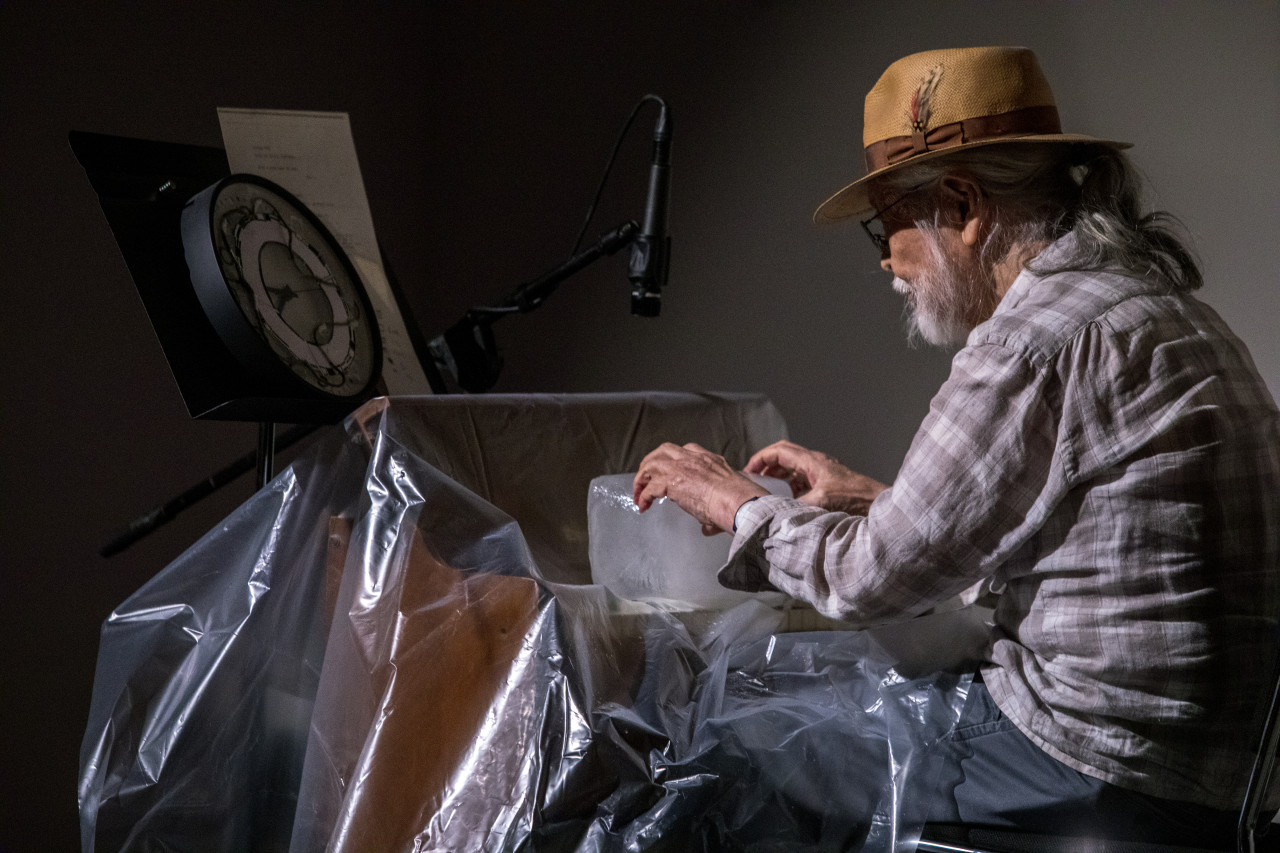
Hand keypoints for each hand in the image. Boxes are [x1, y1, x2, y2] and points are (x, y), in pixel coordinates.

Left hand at [633, 442, 767, 533]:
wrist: (738, 502)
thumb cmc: (740, 501)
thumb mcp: (729, 494)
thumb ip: (715, 506)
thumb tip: (707, 526)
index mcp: (709, 459)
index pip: (686, 450)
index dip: (674, 460)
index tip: (670, 471)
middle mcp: (693, 458)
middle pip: (663, 451)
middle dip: (651, 463)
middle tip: (646, 478)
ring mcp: (681, 467)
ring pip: (651, 464)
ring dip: (642, 478)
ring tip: (639, 493)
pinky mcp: (671, 482)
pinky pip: (649, 488)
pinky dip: (643, 497)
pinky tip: (642, 506)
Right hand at [745, 440, 887, 515]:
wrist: (879, 504)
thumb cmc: (856, 498)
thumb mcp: (821, 502)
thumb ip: (796, 507)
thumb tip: (776, 515)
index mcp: (812, 462)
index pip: (779, 451)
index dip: (761, 458)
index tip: (749, 470)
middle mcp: (817, 463)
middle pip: (785, 456)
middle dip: (767, 465)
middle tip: (754, 477)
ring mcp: (823, 473)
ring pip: (794, 467)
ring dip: (779, 475)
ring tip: (767, 487)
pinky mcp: (828, 483)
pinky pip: (804, 479)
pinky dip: (791, 485)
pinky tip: (788, 498)